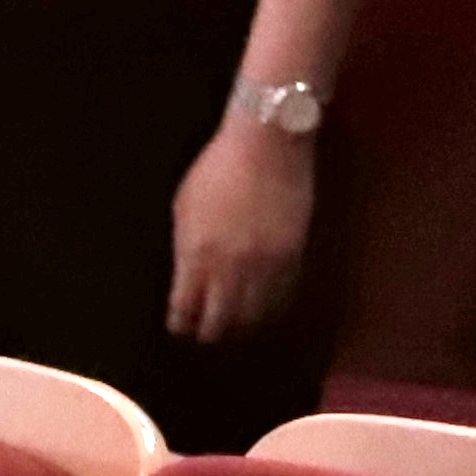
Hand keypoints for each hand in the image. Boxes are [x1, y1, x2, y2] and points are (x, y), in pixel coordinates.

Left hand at [168, 113, 316, 340]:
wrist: (267, 142)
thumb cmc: (217, 168)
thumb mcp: (185, 208)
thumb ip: (186, 249)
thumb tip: (189, 279)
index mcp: (196, 254)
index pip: (186, 309)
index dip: (181, 324)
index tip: (181, 327)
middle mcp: (230, 266)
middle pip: (220, 321)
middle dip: (210, 332)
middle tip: (207, 334)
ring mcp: (266, 262)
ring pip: (254, 315)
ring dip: (243, 325)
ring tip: (238, 326)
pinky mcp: (294, 253)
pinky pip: (282, 295)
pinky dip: (271, 306)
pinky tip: (265, 306)